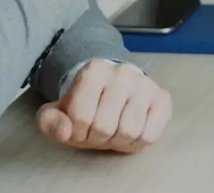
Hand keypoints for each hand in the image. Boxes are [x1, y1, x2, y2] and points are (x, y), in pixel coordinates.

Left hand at [36, 60, 172, 153]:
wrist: (115, 90)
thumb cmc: (86, 104)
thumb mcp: (59, 112)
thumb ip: (50, 122)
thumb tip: (65, 131)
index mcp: (94, 70)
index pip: (80, 116)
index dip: (77, 131)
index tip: (80, 126)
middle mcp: (123, 72)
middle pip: (105, 126)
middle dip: (97, 138)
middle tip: (98, 130)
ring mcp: (146, 84)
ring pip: (129, 131)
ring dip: (117, 142)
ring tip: (114, 130)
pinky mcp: (163, 98)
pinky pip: (149, 135)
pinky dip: (136, 143)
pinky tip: (131, 132)